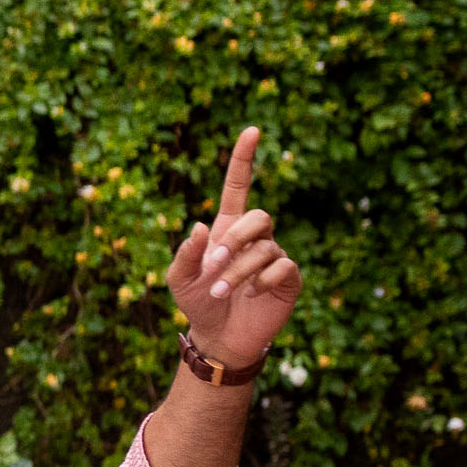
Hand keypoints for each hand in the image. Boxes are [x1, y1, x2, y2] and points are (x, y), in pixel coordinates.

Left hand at [167, 126, 301, 368]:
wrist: (218, 335)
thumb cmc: (197, 302)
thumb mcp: (178, 278)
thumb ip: (185, 252)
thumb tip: (200, 225)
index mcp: (225, 228)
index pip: (238, 186)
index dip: (243, 159)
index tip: (251, 130)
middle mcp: (253, 238)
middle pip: (259, 216)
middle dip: (235, 240)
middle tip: (214, 266)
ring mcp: (273, 255)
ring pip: (265, 247)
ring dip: (238, 271)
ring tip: (222, 292)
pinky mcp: (288, 278)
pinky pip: (282, 266)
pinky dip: (262, 280)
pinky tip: (252, 294)